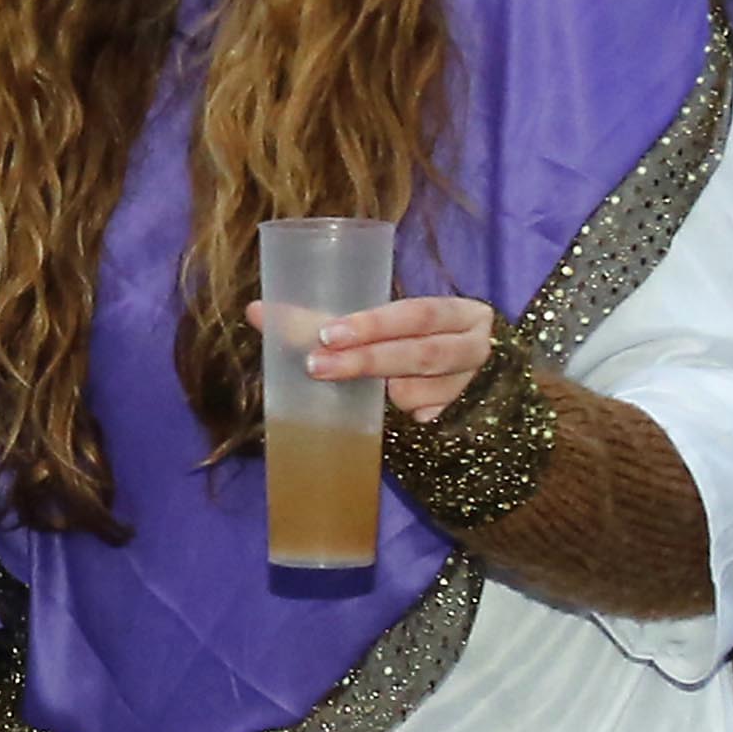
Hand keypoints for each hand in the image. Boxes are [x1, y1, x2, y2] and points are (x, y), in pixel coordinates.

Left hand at [282, 292, 503, 420]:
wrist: (473, 386)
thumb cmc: (410, 344)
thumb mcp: (380, 327)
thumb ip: (326, 321)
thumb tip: (257, 311)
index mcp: (458, 313)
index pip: (416, 313)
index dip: (373, 324)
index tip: (328, 334)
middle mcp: (475, 346)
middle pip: (419, 354)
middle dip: (365, 362)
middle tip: (317, 365)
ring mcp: (473, 385)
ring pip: (421, 392)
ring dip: (386, 393)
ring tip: (369, 390)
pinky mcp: (464, 416)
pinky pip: (425, 420)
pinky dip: (405, 416)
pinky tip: (401, 415)